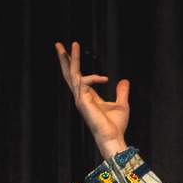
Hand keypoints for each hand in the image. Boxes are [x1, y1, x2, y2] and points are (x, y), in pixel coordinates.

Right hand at [54, 42, 129, 158]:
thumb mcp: (121, 105)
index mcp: (87, 96)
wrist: (113, 138)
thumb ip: (121, 92)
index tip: (73, 50)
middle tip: (58, 43)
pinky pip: (84, 82)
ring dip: (72, 58)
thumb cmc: (115, 126)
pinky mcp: (82, 101)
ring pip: (72, 74)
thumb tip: (124, 81)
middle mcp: (81, 96)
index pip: (77, 77)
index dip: (74, 64)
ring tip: (73, 43)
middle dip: (64, 58)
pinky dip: (94, 78)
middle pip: (69, 74)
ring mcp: (80, 99)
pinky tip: (105, 79)